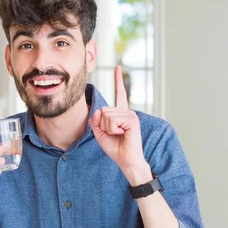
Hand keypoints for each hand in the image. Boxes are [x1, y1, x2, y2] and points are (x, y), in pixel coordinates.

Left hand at [89, 66, 150, 184]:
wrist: (126, 160)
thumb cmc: (115, 148)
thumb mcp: (100, 133)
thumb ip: (95, 120)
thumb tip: (98, 111)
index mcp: (120, 113)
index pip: (119, 94)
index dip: (117, 80)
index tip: (117, 67)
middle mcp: (126, 111)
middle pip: (102, 110)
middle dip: (102, 125)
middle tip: (114, 134)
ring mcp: (130, 114)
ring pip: (106, 115)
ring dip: (108, 129)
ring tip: (119, 135)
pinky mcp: (132, 119)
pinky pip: (112, 121)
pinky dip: (112, 130)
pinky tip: (123, 134)